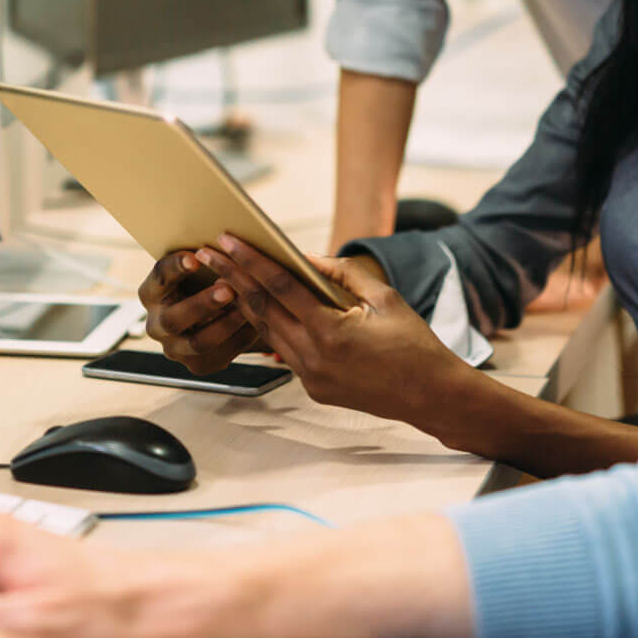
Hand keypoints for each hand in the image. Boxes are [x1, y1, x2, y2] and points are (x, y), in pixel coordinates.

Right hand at [136, 248, 260, 373]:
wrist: (215, 315)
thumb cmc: (206, 281)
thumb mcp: (201, 269)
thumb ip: (209, 260)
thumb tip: (231, 246)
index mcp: (151, 292)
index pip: (160, 277)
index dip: (176, 267)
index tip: (196, 257)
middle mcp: (156, 324)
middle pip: (174, 318)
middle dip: (202, 304)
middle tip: (228, 289)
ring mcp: (174, 348)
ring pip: (199, 342)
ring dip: (226, 324)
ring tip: (249, 309)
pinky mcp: (197, 365)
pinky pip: (220, 355)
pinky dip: (239, 338)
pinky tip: (256, 324)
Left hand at [197, 235, 477, 431]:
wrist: (430, 395)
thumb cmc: (414, 343)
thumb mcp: (384, 298)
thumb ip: (343, 274)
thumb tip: (308, 257)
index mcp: (332, 332)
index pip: (280, 288)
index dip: (250, 261)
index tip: (227, 241)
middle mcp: (314, 358)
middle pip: (262, 310)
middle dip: (232, 278)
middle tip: (207, 254)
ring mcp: (310, 378)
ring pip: (267, 332)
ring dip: (243, 303)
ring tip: (221, 277)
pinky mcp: (313, 389)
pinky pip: (284, 351)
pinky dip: (270, 327)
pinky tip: (256, 308)